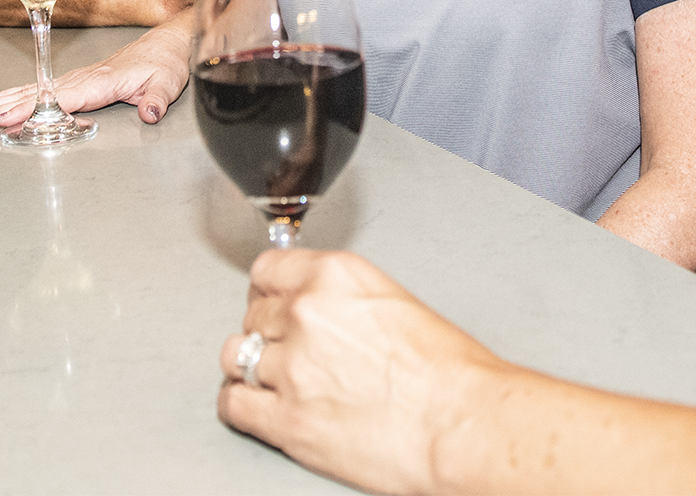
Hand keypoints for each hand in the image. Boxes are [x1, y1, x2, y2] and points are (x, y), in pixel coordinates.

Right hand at [0, 12, 191, 128]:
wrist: (168, 42)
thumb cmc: (166, 63)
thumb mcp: (168, 83)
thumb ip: (156, 99)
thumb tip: (149, 113)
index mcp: (102, 81)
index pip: (60, 99)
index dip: (33, 110)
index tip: (6, 119)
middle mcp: (84, 77)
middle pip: (36, 94)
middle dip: (2, 107)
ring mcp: (78, 77)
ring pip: (32, 90)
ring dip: (1, 101)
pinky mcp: (77, 80)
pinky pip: (40, 88)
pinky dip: (15, 95)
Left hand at [218, 250, 498, 495]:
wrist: (462, 425)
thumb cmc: (449, 373)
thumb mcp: (392, 302)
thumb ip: (344, 298)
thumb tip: (323, 310)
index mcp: (334, 275)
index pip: (267, 270)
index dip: (267, 289)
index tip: (268, 299)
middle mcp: (305, 312)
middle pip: (255, 314)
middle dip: (268, 331)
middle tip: (286, 346)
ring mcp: (292, 366)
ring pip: (237, 355)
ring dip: (251, 365)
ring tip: (268, 376)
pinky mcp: (287, 419)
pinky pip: (234, 403)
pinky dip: (238, 405)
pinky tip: (252, 405)